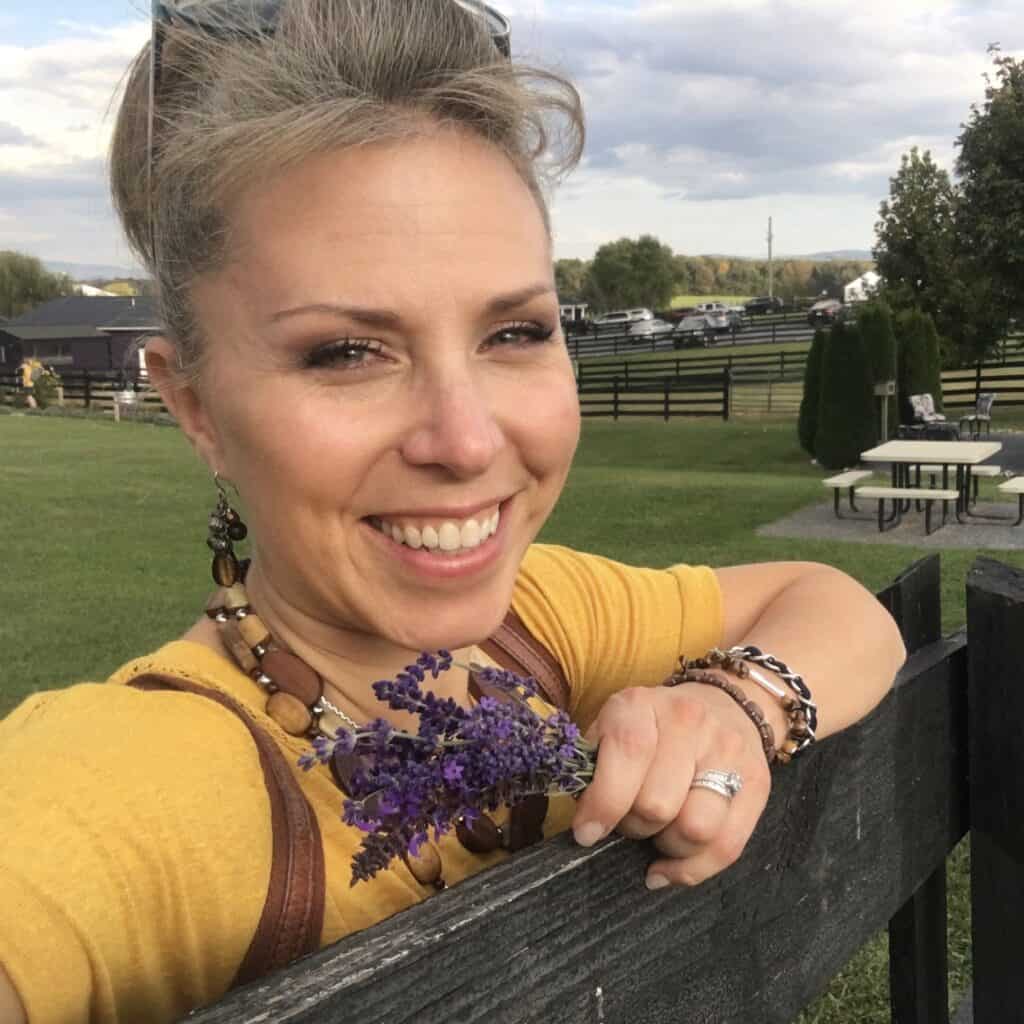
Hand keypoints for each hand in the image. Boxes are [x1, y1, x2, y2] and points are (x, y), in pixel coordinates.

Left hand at [571, 681, 772, 888]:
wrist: (721, 703)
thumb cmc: (650, 727)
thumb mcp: (611, 728)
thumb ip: (593, 767)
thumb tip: (587, 824)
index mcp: (642, 704)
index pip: (628, 752)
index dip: (604, 802)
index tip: (587, 832)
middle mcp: (689, 721)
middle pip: (658, 803)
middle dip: (634, 827)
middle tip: (628, 823)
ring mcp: (728, 751)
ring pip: (695, 829)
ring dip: (667, 845)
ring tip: (657, 833)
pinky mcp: (757, 783)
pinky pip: (727, 848)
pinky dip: (691, 869)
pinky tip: (668, 866)